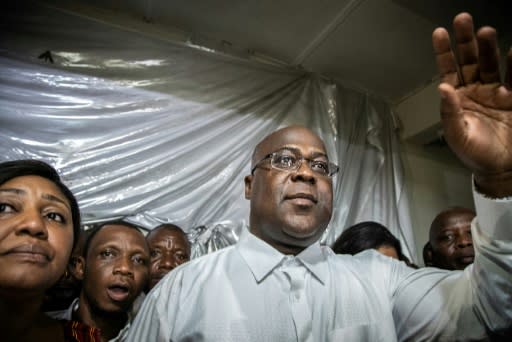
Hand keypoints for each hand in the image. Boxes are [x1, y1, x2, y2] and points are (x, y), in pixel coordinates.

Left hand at [433, 12, 511, 197]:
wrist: (502, 169)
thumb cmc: (474, 154)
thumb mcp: (457, 135)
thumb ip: (449, 112)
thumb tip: (442, 88)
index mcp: (456, 99)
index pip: (448, 70)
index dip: (444, 52)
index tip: (439, 33)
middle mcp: (475, 90)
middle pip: (469, 60)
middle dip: (466, 41)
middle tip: (463, 20)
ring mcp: (495, 92)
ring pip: (490, 64)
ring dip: (488, 47)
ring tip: (486, 31)